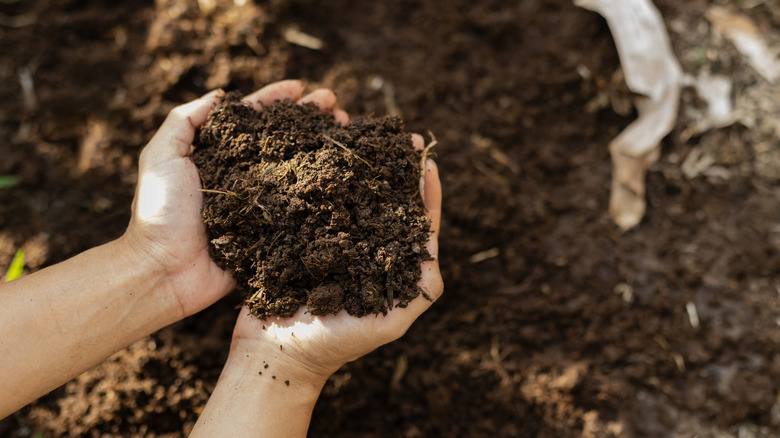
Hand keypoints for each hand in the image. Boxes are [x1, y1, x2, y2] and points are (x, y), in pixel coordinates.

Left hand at [121, 80, 348, 318]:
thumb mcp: (161, 157)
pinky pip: (300, 210)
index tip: (301, 87)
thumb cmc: (160, 213)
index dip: (276, 101)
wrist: (164, 270)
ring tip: (347, 134)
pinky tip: (341, 179)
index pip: (252, 119)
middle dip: (309, 120)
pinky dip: (321, 195)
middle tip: (336, 106)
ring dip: (322, 151)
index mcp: (219, 155)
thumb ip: (184, 121)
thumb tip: (221, 94)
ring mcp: (260, 204)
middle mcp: (243, 176)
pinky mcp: (271, 232)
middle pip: (283, 140)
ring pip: (297, 171)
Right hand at [229, 134, 442, 386]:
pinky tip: (323, 153)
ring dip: (358, 166)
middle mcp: (364, 249)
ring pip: (350, 196)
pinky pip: (315, 203)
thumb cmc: (337, 344)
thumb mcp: (390, 323)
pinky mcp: (300, 238)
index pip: (413, 224)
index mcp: (390, 266)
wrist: (275, 353)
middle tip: (398, 137)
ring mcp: (331, 242)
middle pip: (384, 202)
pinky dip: (321, 179)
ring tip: (364, 134)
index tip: (426, 159)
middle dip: (393, 169)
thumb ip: (420, 290)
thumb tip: (435, 247)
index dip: (423, 192)